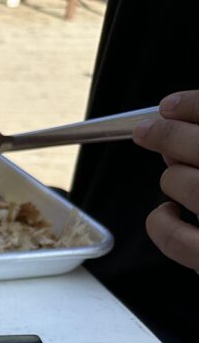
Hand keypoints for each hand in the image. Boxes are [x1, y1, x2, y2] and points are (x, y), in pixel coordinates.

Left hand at [133, 91, 198, 271]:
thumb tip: (181, 131)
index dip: (195, 106)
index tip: (171, 105)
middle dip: (170, 134)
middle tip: (149, 130)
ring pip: (183, 183)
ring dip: (173, 178)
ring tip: (178, 178)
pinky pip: (175, 237)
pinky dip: (160, 222)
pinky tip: (168, 213)